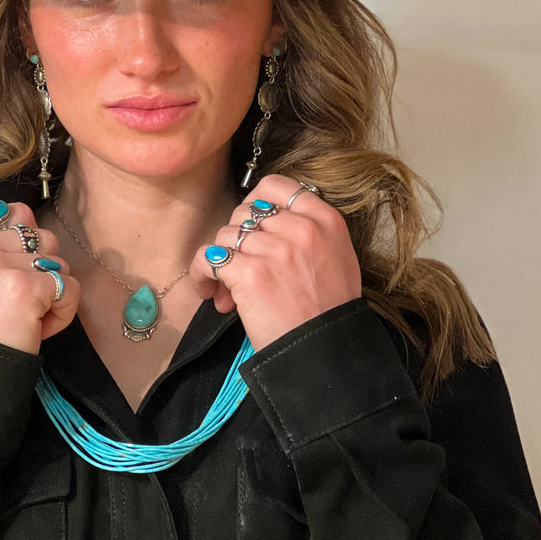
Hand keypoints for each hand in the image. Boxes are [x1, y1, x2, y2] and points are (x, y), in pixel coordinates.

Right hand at [0, 202, 80, 353]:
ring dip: (52, 290)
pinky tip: (38, 327)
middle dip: (40, 269)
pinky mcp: (24, 286)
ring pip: (57, 259)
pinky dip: (63, 311)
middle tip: (18, 302)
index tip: (9, 278)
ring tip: (27, 315)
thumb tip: (26, 216)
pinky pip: (69, 286)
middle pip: (40, 235)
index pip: (15, 212)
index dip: (25, 246)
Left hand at [189, 174, 361, 350]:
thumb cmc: (329, 311)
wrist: (325, 352)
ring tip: (228, 291)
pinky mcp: (250, 274)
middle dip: (237, 240)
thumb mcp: (338, 258)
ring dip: (221, 262)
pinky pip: (209, 258)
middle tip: (241, 270)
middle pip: (245, 212)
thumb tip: (265, 221)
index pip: (277, 187)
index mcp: (325, 221)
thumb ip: (311, 232)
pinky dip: (202, 275)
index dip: (255, 203)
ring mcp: (275, 250)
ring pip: (225, 235)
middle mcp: (301, 229)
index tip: (251, 226)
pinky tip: (208, 291)